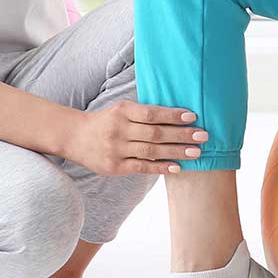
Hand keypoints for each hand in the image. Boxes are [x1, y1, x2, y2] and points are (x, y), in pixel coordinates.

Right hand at [62, 101, 209, 175]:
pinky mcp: (114, 167)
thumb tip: (176, 116)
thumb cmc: (105, 121)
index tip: (193, 117)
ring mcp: (117, 149)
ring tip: (197, 152)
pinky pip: (141, 167)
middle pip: (156, 133)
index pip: (152, 113)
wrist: (74, 136)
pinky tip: (177, 167)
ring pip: (151, 150)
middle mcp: (120, 130)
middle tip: (203, 136)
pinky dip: (160, 167)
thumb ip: (143, 113)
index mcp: (123, 111)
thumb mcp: (120, 109)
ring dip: (176, 151)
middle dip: (181, 134)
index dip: (173, 115)